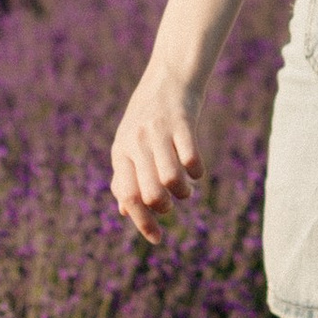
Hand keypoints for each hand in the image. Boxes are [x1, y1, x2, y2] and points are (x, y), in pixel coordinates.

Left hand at [111, 68, 203, 241]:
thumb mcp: (129, 145)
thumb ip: (125, 176)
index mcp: (120, 153)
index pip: (128, 197)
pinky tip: (196, 169)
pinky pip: (191, 159)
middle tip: (172, 202)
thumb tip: (123, 210)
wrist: (169, 77)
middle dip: (166, 208)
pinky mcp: (181, 122)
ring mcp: (158, 132)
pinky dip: (197, 172)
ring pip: (171, 180)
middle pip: (150, 194)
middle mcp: (135, 144)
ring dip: (183, 192)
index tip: (157, 240)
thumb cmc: (148, 118)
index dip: (142, 222)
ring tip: (186, 187)